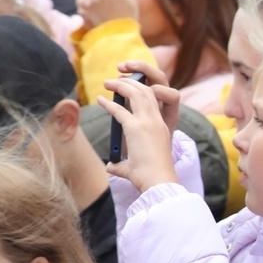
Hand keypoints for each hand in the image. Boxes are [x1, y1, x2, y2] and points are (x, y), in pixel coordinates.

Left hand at [97, 73, 179, 191]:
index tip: (127, 88)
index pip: (153, 101)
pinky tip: (99, 100)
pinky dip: (108, 103)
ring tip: (108, 83)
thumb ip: (122, 164)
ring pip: (136, 94)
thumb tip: (110, 167)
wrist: (159, 181)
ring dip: (120, 86)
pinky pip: (119, 110)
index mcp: (162, 127)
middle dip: (130, 82)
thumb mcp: (136, 165)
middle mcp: (157, 122)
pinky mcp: (135, 128)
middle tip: (116, 80)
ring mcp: (148, 123)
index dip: (141, 90)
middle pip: (146, 91)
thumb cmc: (151, 176)